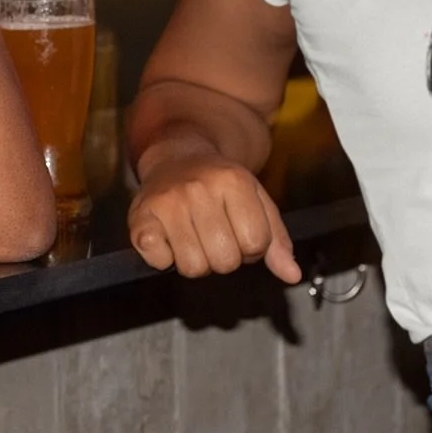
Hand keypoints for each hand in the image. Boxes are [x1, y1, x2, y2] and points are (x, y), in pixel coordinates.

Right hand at [129, 150, 301, 283]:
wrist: (176, 157)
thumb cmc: (218, 184)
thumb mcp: (256, 200)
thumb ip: (276, 239)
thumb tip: (291, 275)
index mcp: (233, 181)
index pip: (255, 244)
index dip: (251, 248)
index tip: (239, 233)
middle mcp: (198, 189)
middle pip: (225, 260)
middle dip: (224, 257)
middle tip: (215, 237)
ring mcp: (166, 202)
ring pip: (193, 267)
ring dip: (196, 261)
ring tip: (194, 239)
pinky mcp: (140, 217)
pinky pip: (159, 261)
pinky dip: (163, 259)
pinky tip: (168, 240)